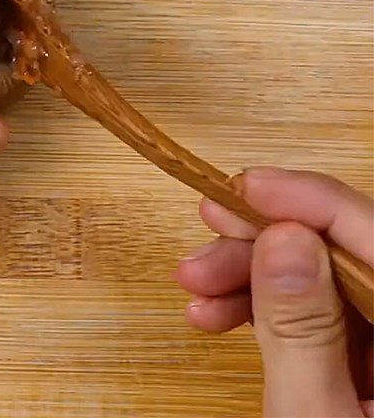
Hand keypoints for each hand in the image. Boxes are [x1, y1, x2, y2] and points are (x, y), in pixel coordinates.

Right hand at [175, 167, 373, 416]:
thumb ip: (303, 331)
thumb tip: (282, 237)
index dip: (312, 199)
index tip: (242, 187)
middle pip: (348, 253)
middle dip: (267, 242)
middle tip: (203, 239)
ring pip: (324, 279)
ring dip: (253, 275)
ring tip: (194, 290)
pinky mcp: (371, 363)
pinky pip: (316, 313)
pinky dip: (263, 307)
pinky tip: (216, 313)